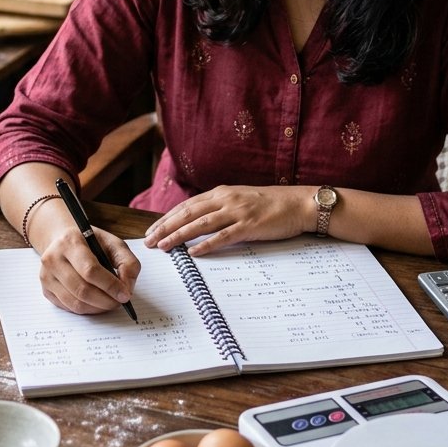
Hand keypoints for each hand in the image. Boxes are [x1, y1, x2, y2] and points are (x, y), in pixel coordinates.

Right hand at [37, 224, 140, 314]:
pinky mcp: (46, 290)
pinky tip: (97, 302)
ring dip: (98, 308)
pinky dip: (87, 310)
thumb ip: (127, 262)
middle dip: (106, 300)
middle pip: (82, 290)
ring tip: (110, 303)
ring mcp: (46, 276)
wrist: (62, 240)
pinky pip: (69, 308)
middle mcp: (53, 258)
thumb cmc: (91, 242)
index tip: (125, 295)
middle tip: (120, 302)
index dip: (110, 285)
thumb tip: (126, 288)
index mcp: (70, 242)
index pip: (90, 270)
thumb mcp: (113, 243)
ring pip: (76, 303)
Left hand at [143, 185, 312, 256]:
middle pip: (188, 213)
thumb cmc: (270, 204)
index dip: (167, 218)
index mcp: (221, 193)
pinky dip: (208, 244)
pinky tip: (194, 253)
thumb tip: (198, 222)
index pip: (186, 206)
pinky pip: (224, 236)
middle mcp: (226, 199)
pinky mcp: (250, 225)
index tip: (152, 230)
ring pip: (201, 224)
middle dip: (166, 227)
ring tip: (164, 246)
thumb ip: (220, 208)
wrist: (298, 203)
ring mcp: (238, 212)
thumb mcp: (240, 200)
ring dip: (180, 235)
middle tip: (149, 241)